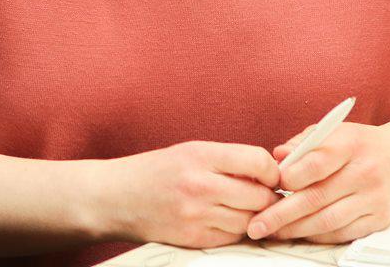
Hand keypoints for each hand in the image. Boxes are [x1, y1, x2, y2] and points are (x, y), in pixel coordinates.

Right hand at [106, 140, 282, 248]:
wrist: (117, 197)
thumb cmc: (156, 170)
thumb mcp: (191, 151)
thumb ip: (227, 159)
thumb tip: (267, 170)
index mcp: (201, 155)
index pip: (257, 161)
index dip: (272, 170)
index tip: (272, 174)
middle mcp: (200, 185)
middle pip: (258, 196)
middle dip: (269, 196)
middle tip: (269, 194)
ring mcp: (196, 215)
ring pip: (248, 221)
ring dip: (255, 216)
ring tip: (250, 207)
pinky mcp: (192, 239)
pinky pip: (231, 238)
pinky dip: (237, 231)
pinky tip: (230, 220)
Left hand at [245, 122, 389, 243]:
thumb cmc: (359, 144)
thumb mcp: (334, 131)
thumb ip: (304, 142)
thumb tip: (277, 156)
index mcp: (351, 144)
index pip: (317, 163)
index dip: (291, 177)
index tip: (270, 184)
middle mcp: (365, 172)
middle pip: (317, 198)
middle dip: (282, 214)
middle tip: (256, 223)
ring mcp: (373, 198)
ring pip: (327, 221)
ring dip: (295, 230)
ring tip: (271, 232)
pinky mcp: (379, 219)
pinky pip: (341, 233)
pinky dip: (317, 236)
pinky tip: (298, 233)